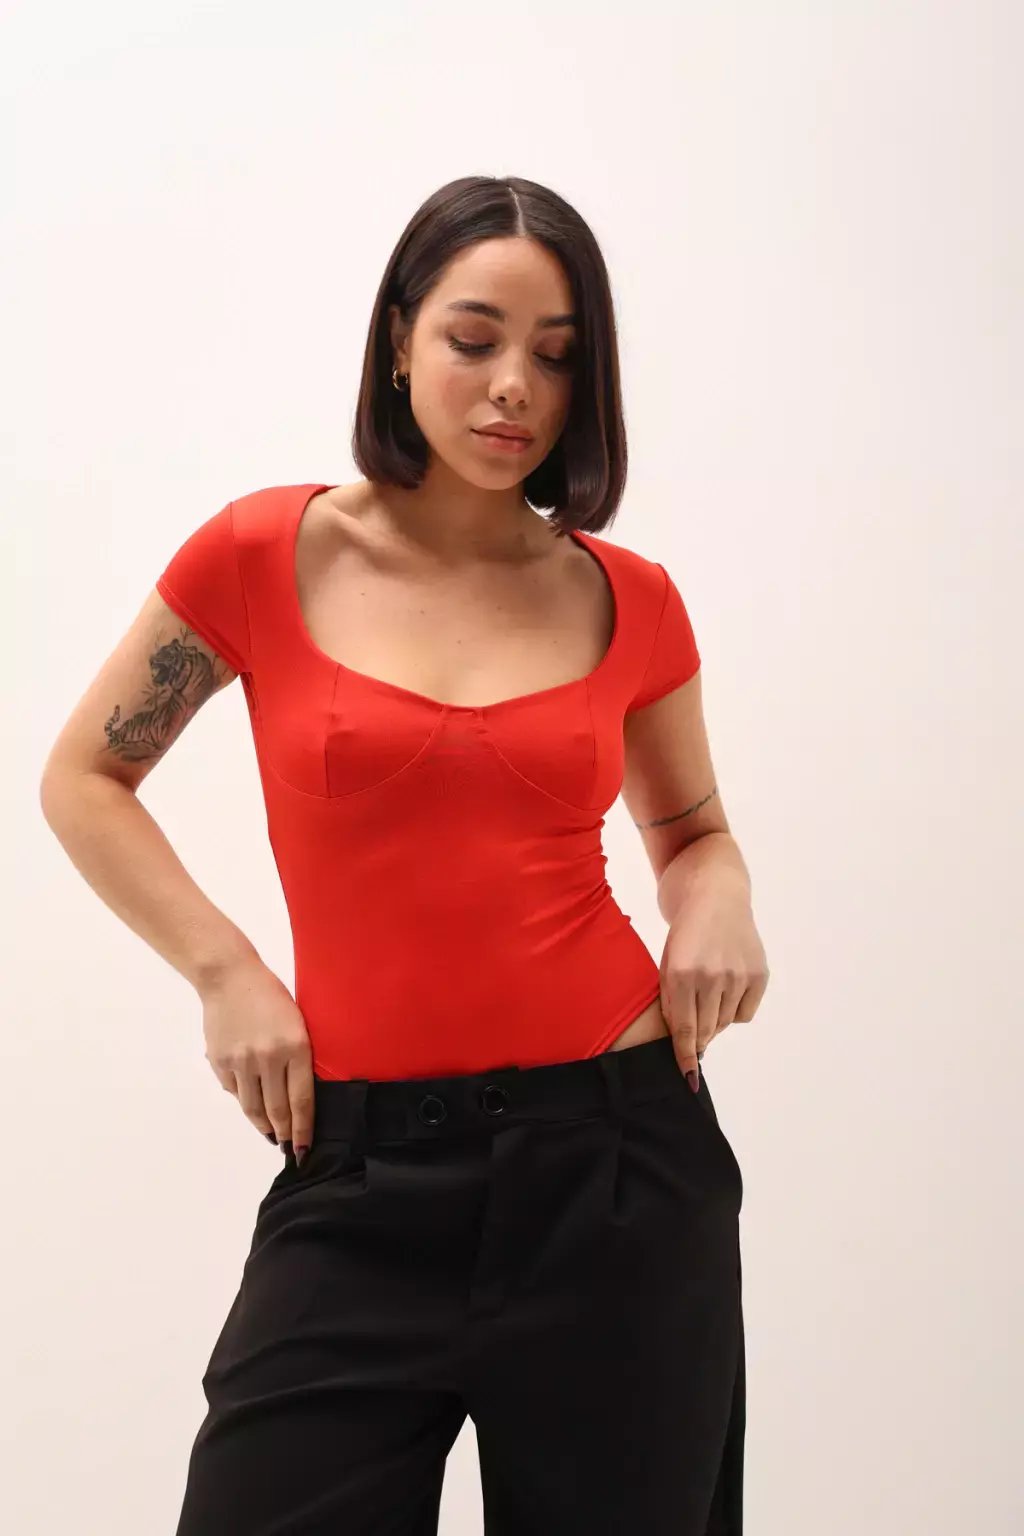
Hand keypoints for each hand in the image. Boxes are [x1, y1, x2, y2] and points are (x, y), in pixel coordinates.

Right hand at [200, 953, 314, 1159]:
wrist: (230, 976)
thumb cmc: (271, 996)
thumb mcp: (298, 1022)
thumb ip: (298, 1057)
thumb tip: (295, 1096)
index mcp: (295, 1047)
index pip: (301, 1100)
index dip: (304, 1129)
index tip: (305, 1148)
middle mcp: (268, 1058)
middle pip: (277, 1110)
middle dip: (285, 1134)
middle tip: (290, 1148)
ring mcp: (241, 1061)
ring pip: (253, 1107)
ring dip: (263, 1125)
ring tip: (271, 1134)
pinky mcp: (220, 1061)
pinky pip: (233, 1091)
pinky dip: (243, 1101)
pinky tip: (252, 1106)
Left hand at [659, 881, 768, 1089]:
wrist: (713, 891)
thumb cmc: (682, 930)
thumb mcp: (666, 964)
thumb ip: (673, 1002)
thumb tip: (685, 1042)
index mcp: (682, 973)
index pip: (685, 1029)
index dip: (685, 1056)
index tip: (687, 1078)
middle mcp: (712, 976)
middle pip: (706, 1030)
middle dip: (698, 1041)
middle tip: (694, 1042)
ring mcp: (739, 974)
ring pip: (726, 1022)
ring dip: (715, 1022)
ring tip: (708, 1000)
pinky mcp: (760, 973)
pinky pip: (746, 1012)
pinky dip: (735, 1010)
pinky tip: (727, 990)